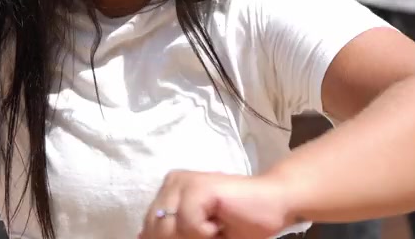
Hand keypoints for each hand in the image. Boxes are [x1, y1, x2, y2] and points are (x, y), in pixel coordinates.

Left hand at [139, 171, 294, 238]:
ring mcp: (183, 182)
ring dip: (196, 237)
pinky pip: (188, 223)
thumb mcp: (197, 235)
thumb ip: (170, 234)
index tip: (202, 235)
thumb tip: (140, 237)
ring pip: (169, 230)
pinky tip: (221, 219)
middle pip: (157, 231)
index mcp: (167, 193)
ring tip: (216, 227)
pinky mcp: (198, 186)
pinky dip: (206, 232)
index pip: (149, 229)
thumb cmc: (239, 222)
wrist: (274, 205)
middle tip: (211, 232)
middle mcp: (171, 183)